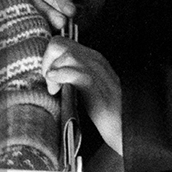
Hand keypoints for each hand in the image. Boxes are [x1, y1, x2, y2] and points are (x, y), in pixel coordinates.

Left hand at [41, 38, 122, 153]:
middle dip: (47, 60)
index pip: (62, 43)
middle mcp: (96, 61)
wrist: (123, 128)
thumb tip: (50, 74)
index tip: (49, 77)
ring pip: (67, 55)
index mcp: (93, 58)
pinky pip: (74, 73)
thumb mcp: (86, 87)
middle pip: (60, 43)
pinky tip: (55, 88)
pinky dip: (60, 77)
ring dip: (53, 70)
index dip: (50, 57)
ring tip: (54, 89)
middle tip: (48, 81)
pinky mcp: (97, 88)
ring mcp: (98, 73)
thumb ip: (73, 75)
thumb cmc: (104, 111)